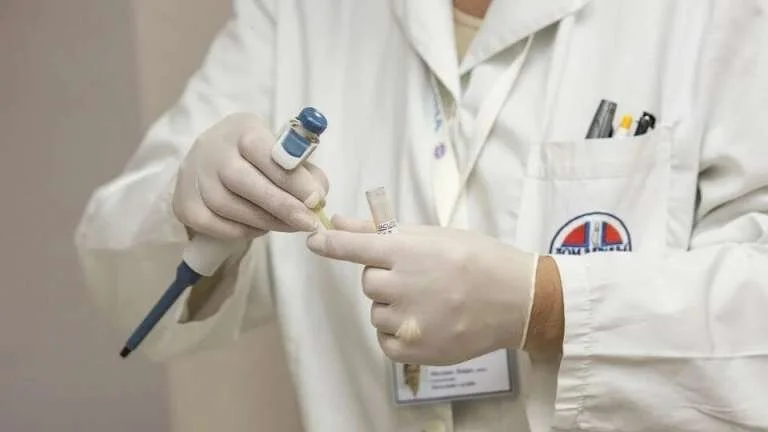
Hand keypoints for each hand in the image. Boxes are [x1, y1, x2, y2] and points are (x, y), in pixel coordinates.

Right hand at [173, 113, 327, 239]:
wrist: (211, 159)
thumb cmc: (257, 156)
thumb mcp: (282, 151)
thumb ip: (305, 171)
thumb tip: (318, 198)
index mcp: (242, 129)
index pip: (264, 151)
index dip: (291, 178)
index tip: (315, 199)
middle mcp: (212, 149)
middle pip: (243, 181)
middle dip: (281, 205)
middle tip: (307, 223)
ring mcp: (194, 176)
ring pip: (228, 206)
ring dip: (265, 221)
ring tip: (290, 226)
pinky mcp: (184, 203)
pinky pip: (214, 224)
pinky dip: (241, 231)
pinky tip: (260, 228)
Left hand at [306, 216, 539, 365]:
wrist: (516, 300)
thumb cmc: (478, 259)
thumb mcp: (435, 235)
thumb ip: (381, 232)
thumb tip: (339, 221)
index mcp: (408, 252)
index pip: (354, 247)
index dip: (330, 244)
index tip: (313, 240)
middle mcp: (404, 286)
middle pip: (368, 282)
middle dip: (386, 277)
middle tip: (419, 277)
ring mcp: (409, 321)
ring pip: (377, 311)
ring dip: (393, 306)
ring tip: (429, 301)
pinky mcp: (415, 350)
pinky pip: (384, 340)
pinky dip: (397, 333)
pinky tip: (424, 321)